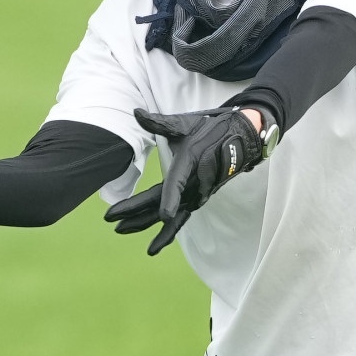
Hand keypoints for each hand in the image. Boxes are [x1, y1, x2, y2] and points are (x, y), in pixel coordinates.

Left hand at [103, 106, 267, 255]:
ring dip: (146, 224)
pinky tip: (155, 242)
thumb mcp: (184, 123)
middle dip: (138, 215)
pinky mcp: (199, 198)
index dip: (171, 198)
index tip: (165, 215)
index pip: (177, 183)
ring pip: (171, 216)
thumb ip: (158, 123)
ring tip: (122, 231)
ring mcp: (198, 193)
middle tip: (114, 224)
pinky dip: (168, 232)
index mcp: (190, 161)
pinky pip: (182, 218)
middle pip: (165, 204)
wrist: (241, 137)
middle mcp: (194, 182)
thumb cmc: (210, 128)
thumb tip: (136, 113)